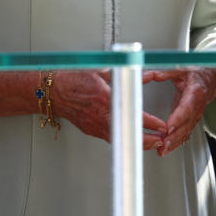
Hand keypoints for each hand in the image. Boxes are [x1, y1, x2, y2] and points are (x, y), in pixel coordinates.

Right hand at [50, 70, 166, 149]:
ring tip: (152, 143)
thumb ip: (127, 75)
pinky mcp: (91, 130)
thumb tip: (147, 73)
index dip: (149, 122)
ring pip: (120, 139)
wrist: (54, 92)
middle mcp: (101, 115)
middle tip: (160, 140)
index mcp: (105, 98)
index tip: (161, 125)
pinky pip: (110, 137)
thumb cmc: (74, 80)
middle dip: (146, 139)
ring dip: (136, 142)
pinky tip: (131, 140)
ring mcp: (95, 125)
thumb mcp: (103, 72)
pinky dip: (122, 139)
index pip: (132, 113)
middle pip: (127, 133)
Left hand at [144, 68, 215, 155]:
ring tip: (162, 151)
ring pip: (186, 131)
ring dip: (174, 143)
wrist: (209, 80)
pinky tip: (166, 149)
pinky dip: (176, 143)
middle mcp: (197, 106)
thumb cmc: (195, 74)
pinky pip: (185, 133)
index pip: (187, 107)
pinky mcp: (192, 121)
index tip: (168, 127)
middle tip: (163, 144)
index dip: (178, 118)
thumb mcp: (180, 69)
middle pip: (186, 124)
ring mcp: (196, 115)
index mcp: (195, 92)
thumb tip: (149, 75)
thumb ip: (164, 73)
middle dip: (175, 136)